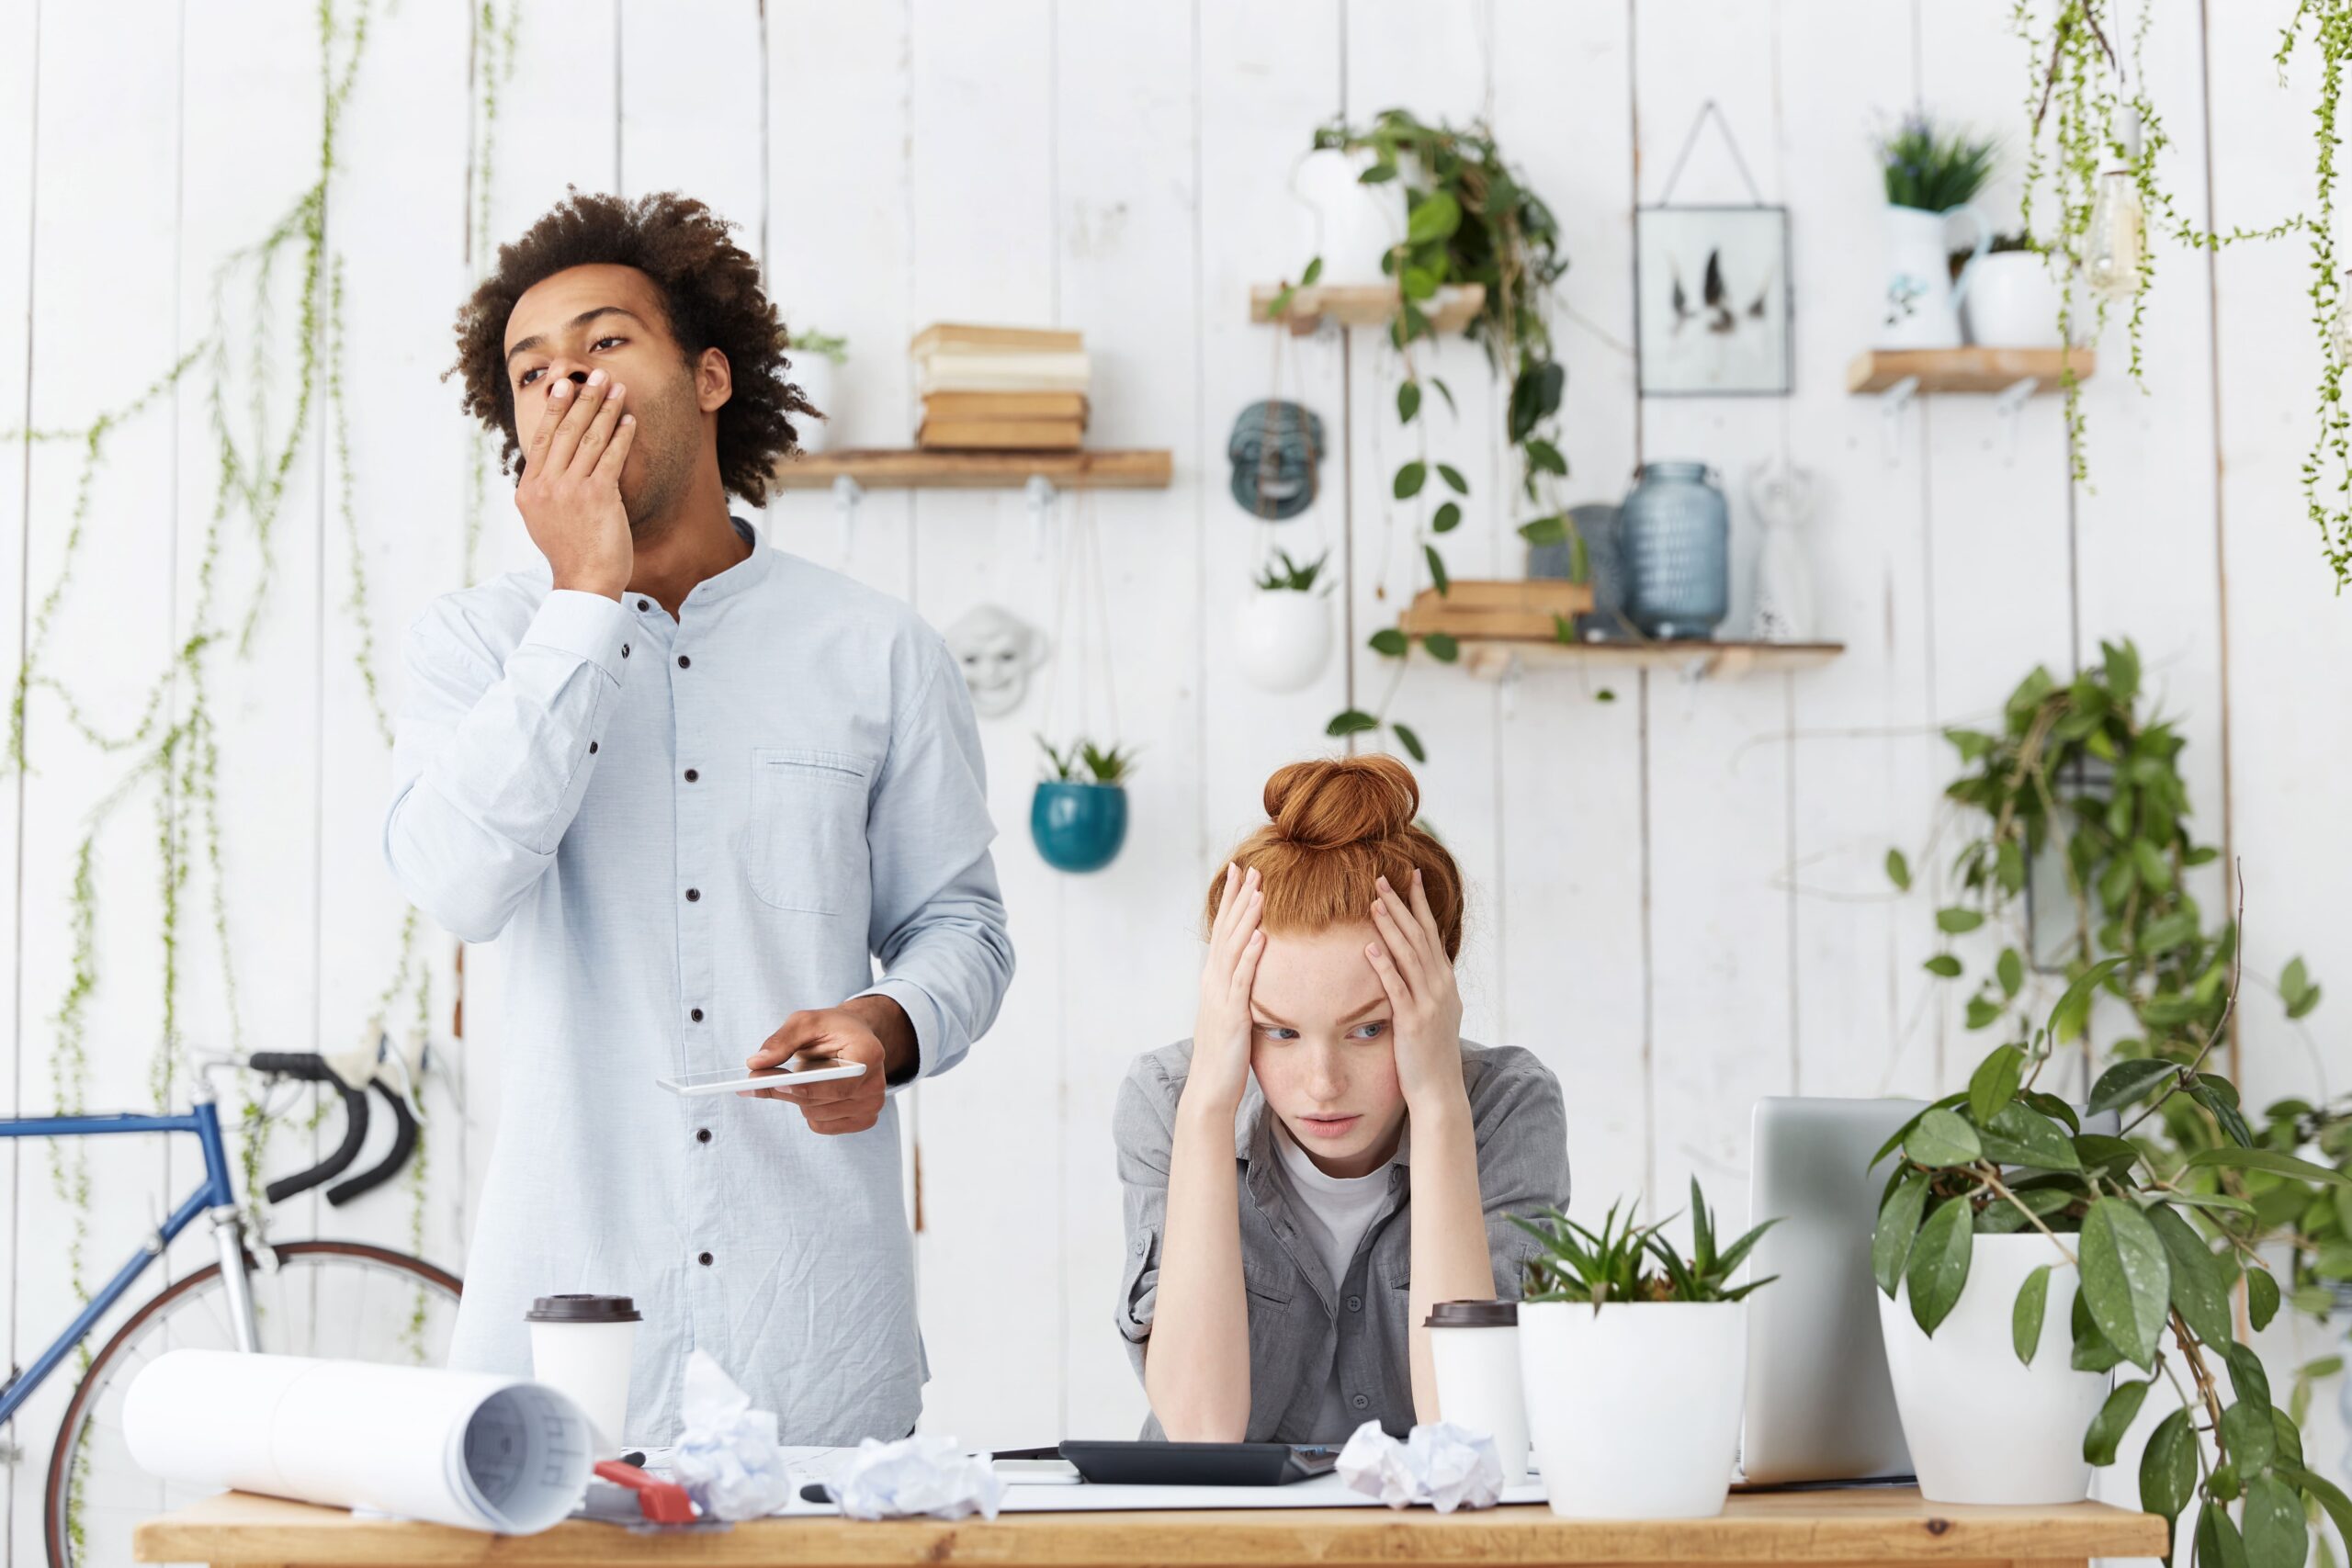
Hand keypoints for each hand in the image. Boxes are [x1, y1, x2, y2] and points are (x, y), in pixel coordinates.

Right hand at [516, 370, 634, 599]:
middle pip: (566, 431)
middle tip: (596, 374)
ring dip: (605, 409)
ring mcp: (570, 490)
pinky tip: (629, 420)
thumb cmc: (571, 552)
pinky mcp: (597, 496)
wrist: (585, 582)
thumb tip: (552, 462)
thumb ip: (545, 489)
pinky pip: (611, 456)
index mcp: (529, 490)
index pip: (543, 438)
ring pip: (589, 439)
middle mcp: (546, 486)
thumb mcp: (544, 519)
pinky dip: (621, 435)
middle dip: (583, 398)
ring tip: (616, 388)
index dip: (556, 407)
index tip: (565, 384)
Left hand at [742, 1008, 888, 1133]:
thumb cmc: (832, 1028)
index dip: (807, 1088)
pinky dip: (808, 1110)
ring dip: (797, 1099)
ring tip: (796, 1078)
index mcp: (870, 1055)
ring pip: (816, 1115)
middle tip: (756, 1079)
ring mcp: (872, 1106)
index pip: (838, 1084)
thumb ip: (782, 1041)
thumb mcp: (806, 1022)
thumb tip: (755, 1063)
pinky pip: (821, 1126)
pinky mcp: (862, 1120)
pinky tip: (812, 1091)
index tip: (777, 1084)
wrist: (855, 1038)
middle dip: (787, 1090)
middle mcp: (876, 1085)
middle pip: (821, 1102)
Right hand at [1183, 863, 1264, 1122]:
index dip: (1231, 902)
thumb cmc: (1225, 1056)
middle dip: (1237, 898)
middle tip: (1248, 868)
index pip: (1223, 932)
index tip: (1240, 874)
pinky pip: (1243, 979)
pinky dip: (1251, 955)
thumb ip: (1239, 990)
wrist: (1210, 1089)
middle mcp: (1213, 982)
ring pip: (1233, 948)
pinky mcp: (1232, 1014)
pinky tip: (1262, 935)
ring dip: (1246, 918)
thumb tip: (1252, 971)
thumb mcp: (1232, 1015)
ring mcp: (1220, 997)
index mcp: (1214, 980)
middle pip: (1226, 931)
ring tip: (1258, 891)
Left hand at [1366, 869, 1466, 1116]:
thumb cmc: (1431, 1054)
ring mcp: (1429, 1003)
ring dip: (1391, 926)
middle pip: (1419, 936)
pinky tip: (1370, 947)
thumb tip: (1416, 966)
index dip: (1420, 904)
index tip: (1410, 877)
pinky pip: (1396, 987)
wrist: (1439, 1091)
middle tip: (1383, 878)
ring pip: (1409, 955)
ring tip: (1374, 902)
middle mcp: (1441, 987)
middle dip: (1401, 905)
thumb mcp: (1435, 1014)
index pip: (1431, 933)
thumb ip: (1426, 988)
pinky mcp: (1413, 1022)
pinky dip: (1384, 965)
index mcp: (1445, 982)